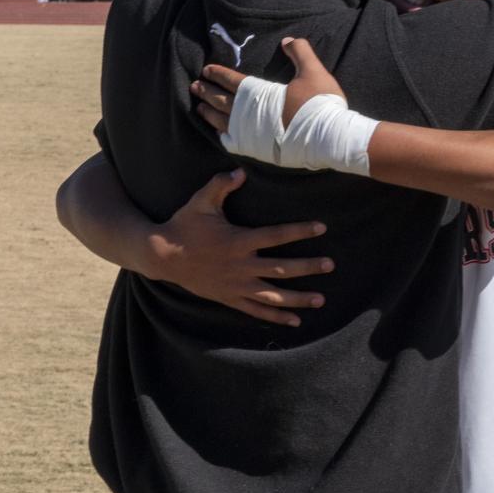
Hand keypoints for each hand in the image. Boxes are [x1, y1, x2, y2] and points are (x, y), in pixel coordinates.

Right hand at [149, 170, 333, 324]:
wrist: (162, 256)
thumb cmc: (184, 225)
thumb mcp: (200, 202)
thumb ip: (221, 185)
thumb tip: (241, 171)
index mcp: (238, 241)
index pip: (276, 236)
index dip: (300, 231)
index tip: (322, 228)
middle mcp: (241, 266)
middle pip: (281, 268)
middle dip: (308, 267)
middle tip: (331, 265)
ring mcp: (236, 285)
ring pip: (273, 295)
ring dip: (298, 298)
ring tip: (321, 299)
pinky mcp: (230, 298)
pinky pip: (256, 311)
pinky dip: (276, 317)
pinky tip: (296, 320)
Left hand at [192, 36, 345, 138]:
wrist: (330, 138)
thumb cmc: (321, 105)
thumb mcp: (313, 72)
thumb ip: (300, 53)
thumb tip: (288, 41)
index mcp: (260, 93)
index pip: (232, 81)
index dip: (218, 74)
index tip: (206, 70)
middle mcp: (250, 114)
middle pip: (221, 100)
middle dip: (207, 92)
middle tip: (195, 86)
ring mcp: (252, 134)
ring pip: (222, 121)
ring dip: (209, 112)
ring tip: (199, 108)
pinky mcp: (258, 150)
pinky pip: (232, 142)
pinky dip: (222, 135)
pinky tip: (218, 132)